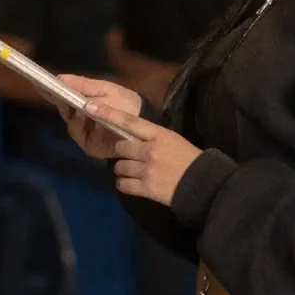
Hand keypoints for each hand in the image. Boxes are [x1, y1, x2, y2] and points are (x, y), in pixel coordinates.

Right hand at [54, 75, 141, 159]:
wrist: (144, 122)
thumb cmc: (124, 103)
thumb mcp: (105, 89)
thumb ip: (83, 85)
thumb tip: (60, 77)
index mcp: (81, 102)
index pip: (61, 96)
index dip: (49, 91)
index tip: (38, 83)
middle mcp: (78, 118)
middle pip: (63, 109)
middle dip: (58, 99)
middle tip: (51, 89)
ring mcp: (83, 133)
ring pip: (70, 121)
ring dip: (70, 111)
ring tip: (71, 101)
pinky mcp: (88, 145)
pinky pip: (81, 133)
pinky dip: (82, 124)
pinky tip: (84, 114)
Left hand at [86, 100, 201, 206]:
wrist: (204, 184)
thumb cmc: (189, 159)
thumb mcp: (173, 140)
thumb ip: (152, 137)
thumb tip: (131, 135)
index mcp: (159, 134)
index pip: (129, 121)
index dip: (108, 114)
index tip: (90, 107)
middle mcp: (150, 150)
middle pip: (120, 146)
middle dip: (123, 152)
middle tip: (133, 157)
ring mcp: (147, 170)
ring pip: (119, 167)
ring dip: (123, 170)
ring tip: (136, 173)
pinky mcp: (146, 188)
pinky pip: (122, 185)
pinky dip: (125, 184)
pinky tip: (135, 184)